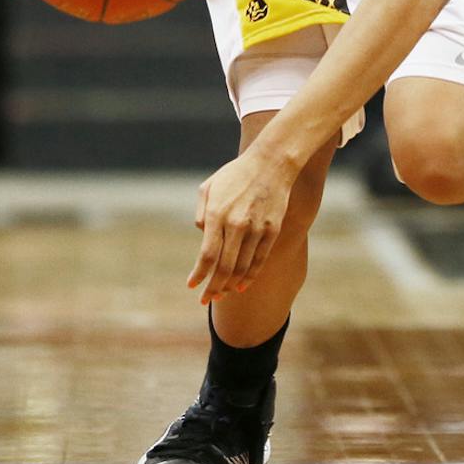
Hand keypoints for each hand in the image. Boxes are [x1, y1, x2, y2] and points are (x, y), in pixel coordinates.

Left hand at [188, 149, 295, 305]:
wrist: (271, 163)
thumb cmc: (235, 174)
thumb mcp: (209, 187)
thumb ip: (201, 213)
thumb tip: (202, 237)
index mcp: (217, 213)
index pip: (207, 254)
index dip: (199, 274)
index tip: (192, 286)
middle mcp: (236, 223)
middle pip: (224, 267)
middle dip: (213, 288)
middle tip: (205, 300)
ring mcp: (256, 228)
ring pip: (242, 268)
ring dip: (230, 286)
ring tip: (221, 295)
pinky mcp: (272, 230)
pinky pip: (259, 261)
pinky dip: (249, 277)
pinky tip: (240, 286)